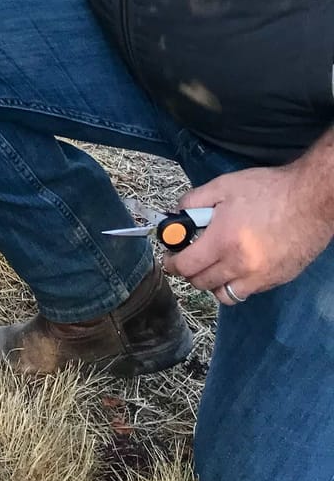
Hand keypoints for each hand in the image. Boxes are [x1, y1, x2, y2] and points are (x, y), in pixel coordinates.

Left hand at [162, 164, 333, 303]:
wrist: (311, 200)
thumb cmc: (267, 190)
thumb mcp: (222, 186)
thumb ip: (193, 201)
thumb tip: (175, 215)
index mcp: (223, 241)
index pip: (186, 266)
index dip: (172, 263)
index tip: (169, 259)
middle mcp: (241, 265)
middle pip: (202, 283)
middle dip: (190, 272)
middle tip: (189, 258)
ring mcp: (261, 277)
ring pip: (225, 294)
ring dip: (213, 283)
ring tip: (213, 264)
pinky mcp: (277, 280)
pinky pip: (248, 292)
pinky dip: (236, 284)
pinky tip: (236, 265)